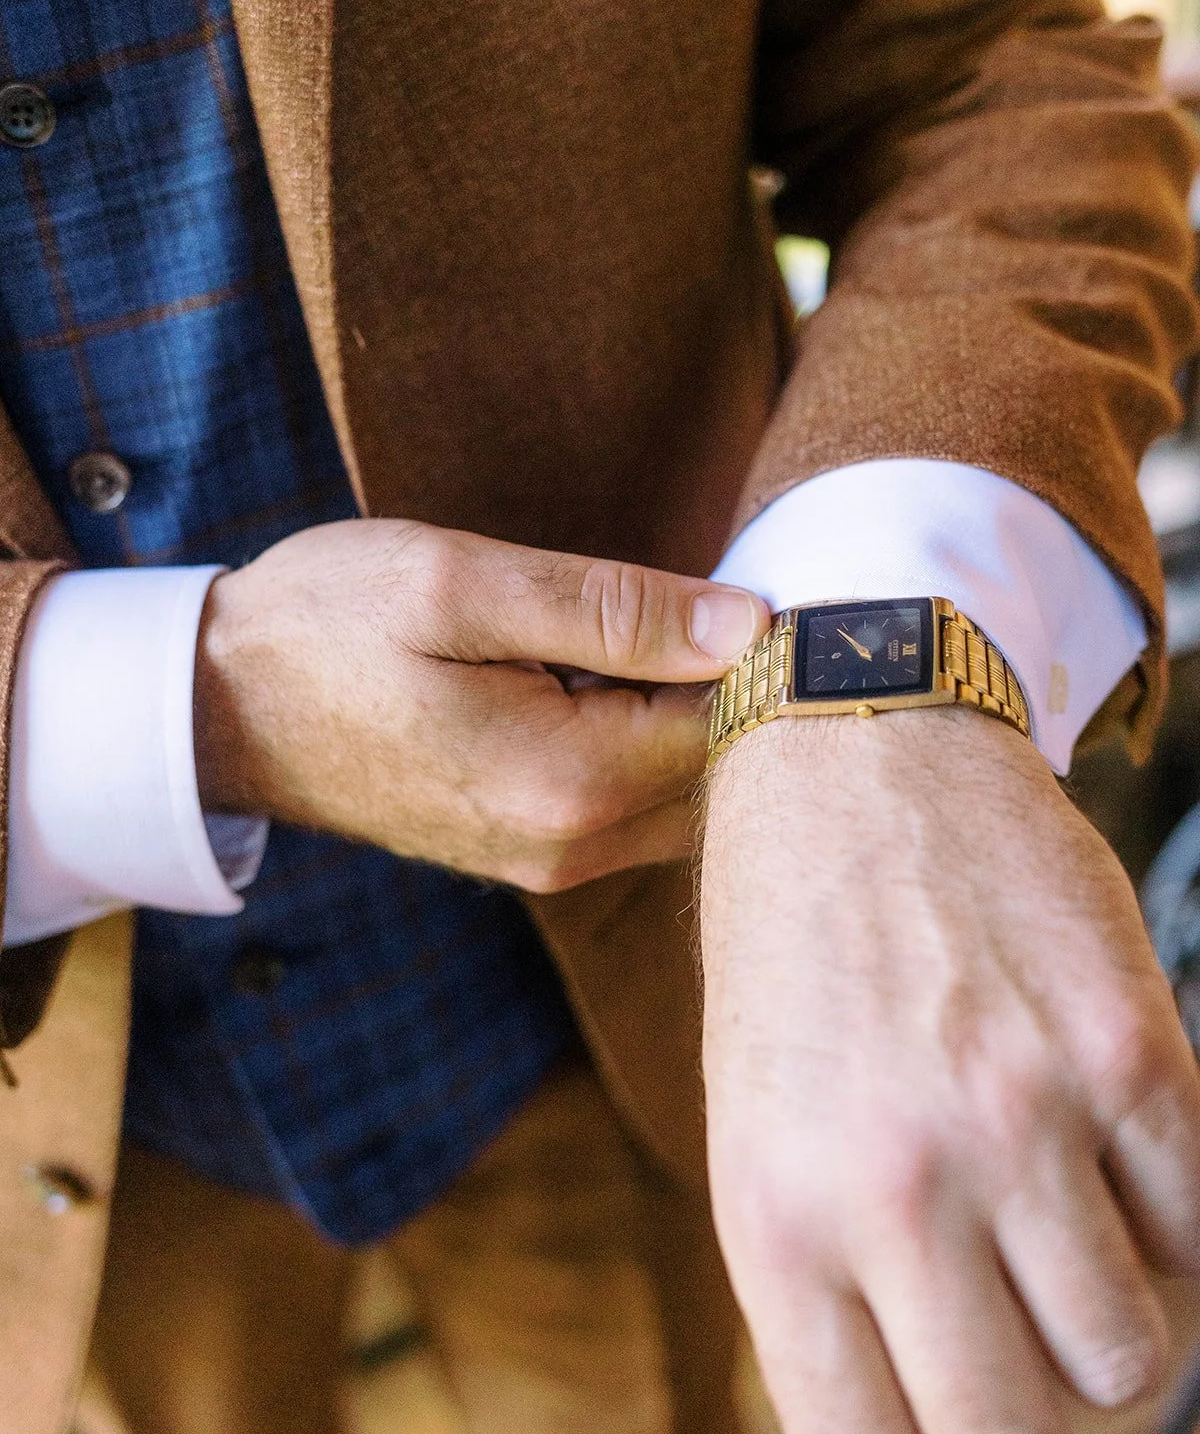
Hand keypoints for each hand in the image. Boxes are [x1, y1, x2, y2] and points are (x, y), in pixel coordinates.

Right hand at [193, 518, 766, 890]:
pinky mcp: (530, 848)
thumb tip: (746, 624)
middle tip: (720, 599)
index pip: (736, 725)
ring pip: (685, 795)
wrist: (220, 705)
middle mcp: (572, 843)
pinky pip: (636, 805)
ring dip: (694, 716)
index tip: (769, 588)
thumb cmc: (328, 625)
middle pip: (724, 774)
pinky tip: (615, 678)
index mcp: (567, 779)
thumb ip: (611, 609)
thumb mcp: (462, 585)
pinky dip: (652, 742)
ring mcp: (551, 858)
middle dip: (743, 690)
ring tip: (655, 631)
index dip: (770, 653)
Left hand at [700, 706, 1199, 1431]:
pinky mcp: (1129, 1050)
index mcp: (775, 1217)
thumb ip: (830, 1283)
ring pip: (1133, 1361)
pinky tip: (1114, 1164)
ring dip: (1114, 1329)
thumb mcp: (758, 1122)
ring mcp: (1021, 1117)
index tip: (960, 1417)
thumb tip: (923, 1417)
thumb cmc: (793, 950)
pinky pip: (1197, 1234)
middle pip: (1016, 1432)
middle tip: (1029, 1356)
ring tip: (1071, 1251)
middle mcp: (894, 1183)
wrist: (852, 759)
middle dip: (1036, 1419)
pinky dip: (1169, 1227)